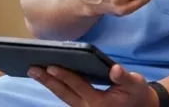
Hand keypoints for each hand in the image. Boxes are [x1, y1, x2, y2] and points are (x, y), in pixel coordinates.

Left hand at [29, 63, 158, 106]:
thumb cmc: (136, 93)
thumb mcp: (135, 84)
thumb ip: (124, 78)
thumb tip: (114, 69)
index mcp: (100, 102)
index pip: (78, 86)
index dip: (64, 75)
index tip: (50, 66)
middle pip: (64, 93)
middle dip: (47, 81)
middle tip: (32, 68)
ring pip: (62, 96)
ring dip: (48, 84)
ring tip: (34, 71)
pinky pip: (65, 97)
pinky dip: (55, 86)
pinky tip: (46, 76)